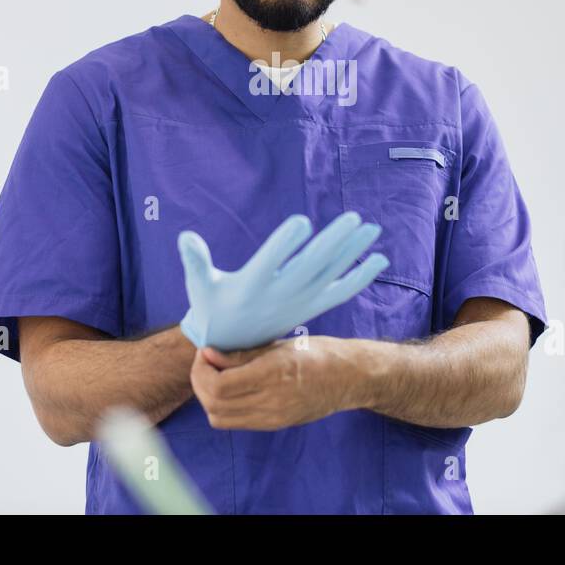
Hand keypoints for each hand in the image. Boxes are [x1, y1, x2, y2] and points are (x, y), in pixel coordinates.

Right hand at [178, 211, 387, 350]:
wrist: (230, 346)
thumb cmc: (211, 306)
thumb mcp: (199, 285)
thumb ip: (196, 261)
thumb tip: (185, 237)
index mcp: (250, 286)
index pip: (270, 263)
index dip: (284, 244)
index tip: (301, 222)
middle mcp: (279, 296)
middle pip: (310, 267)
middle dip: (333, 242)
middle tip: (353, 217)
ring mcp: (299, 303)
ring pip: (330, 276)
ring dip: (352, 253)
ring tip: (371, 228)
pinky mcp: (311, 307)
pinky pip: (340, 292)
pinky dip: (360, 277)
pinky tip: (379, 259)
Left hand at [190, 336, 358, 429]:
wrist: (349, 378)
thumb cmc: (318, 353)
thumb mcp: (279, 345)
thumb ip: (242, 353)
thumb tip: (208, 354)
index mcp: (274, 374)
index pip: (220, 386)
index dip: (202, 370)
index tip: (205, 352)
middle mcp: (272, 401)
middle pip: (214, 404)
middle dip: (200, 383)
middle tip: (205, 362)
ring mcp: (273, 418)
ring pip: (220, 418)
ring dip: (208, 398)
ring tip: (215, 376)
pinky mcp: (274, 425)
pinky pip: (235, 422)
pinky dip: (223, 407)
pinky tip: (230, 388)